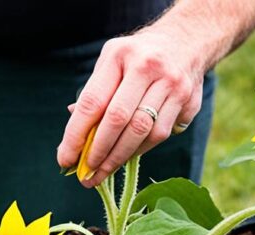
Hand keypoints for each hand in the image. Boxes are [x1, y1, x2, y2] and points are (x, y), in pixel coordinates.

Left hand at [57, 24, 207, 187]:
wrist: (187, 39)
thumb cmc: (137, 58)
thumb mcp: (111, 62)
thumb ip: (93, 94)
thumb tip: (73, 138)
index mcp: (119, 55)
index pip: (92, 102)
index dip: (76, 135)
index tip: (65, 159)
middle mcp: (147, 67)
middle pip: (118, 119)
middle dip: (99, 152)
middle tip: (86, 174)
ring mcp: (171, 84)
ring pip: (142, 132)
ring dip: (119, 158)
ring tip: (103, 173)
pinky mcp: (189, 100)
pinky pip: (160, 134)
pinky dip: (140, 149)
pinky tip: (127, 156)